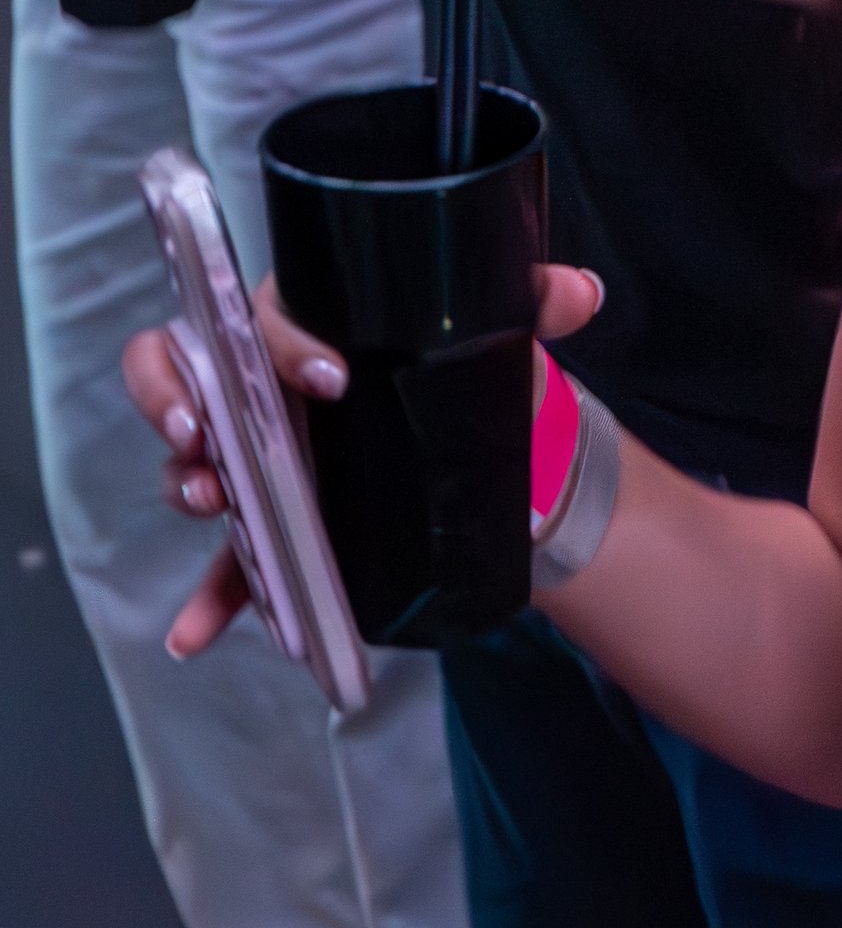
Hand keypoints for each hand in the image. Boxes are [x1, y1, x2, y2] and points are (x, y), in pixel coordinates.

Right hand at [126, 259, 607, 657]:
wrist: (476, 442)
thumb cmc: (460, 369)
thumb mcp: (494, 331)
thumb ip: (532, 300)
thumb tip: (581, 294)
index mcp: (306, 324)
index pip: (271, 317)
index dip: (287, 342)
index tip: (327, 374)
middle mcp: (266, 386)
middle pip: (188, 374)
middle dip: (175, 399)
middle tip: (201, 434)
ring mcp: (262, 458)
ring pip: (198, 463)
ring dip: (188, 483)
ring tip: (213, 501)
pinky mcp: (275, 523)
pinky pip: (229, 563)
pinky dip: (209, 599)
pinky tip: (194, 633)